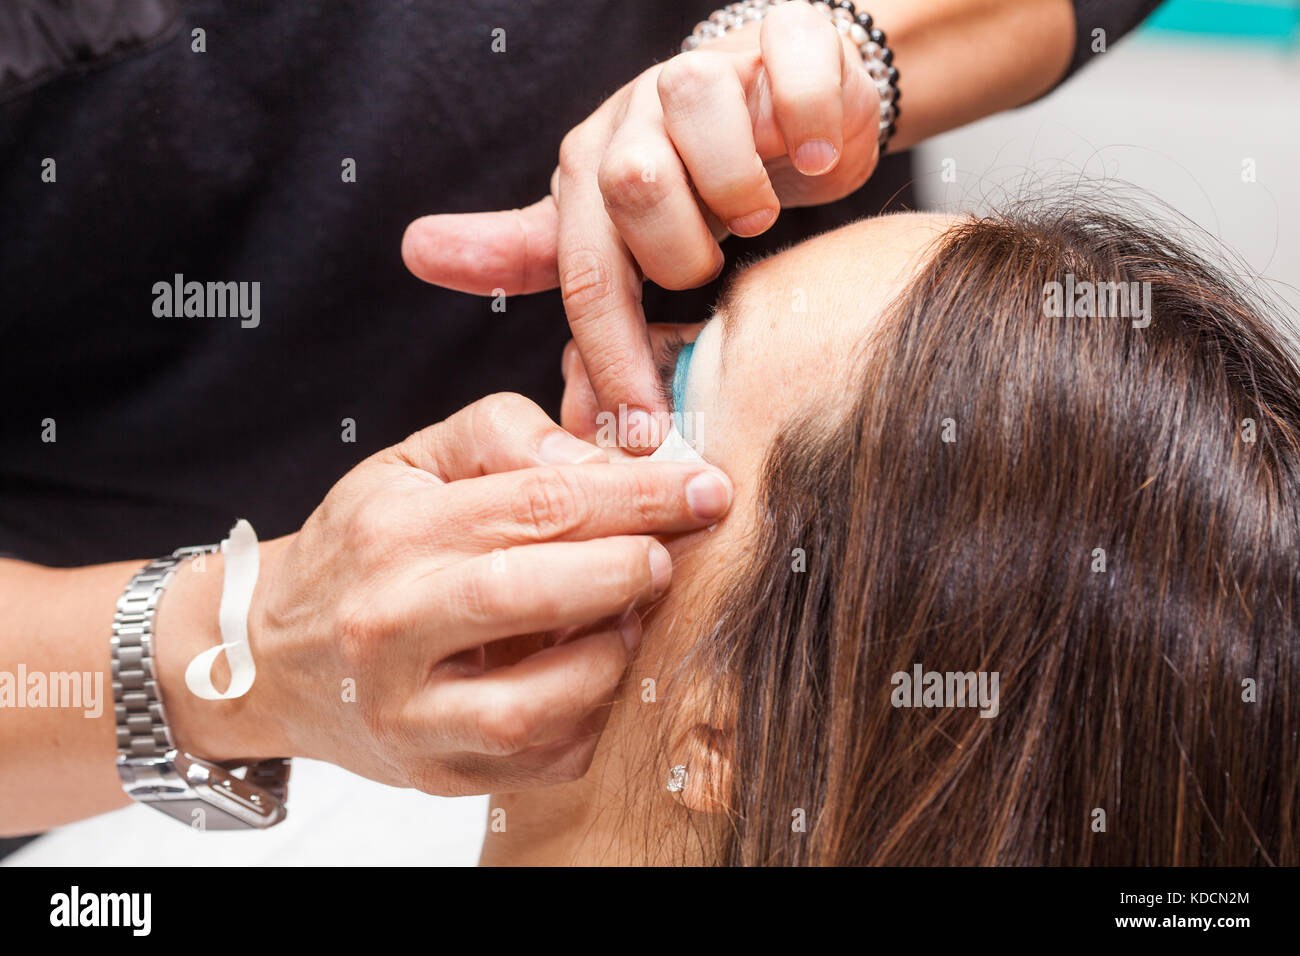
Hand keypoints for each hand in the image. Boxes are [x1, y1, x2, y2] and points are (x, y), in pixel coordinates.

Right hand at [158, 393, 732, 794]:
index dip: (638, 495)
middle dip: (628, 570)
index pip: (537, 503)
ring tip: (629, 616)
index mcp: (394, 535)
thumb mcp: (411, 462)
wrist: (273, 657)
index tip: (704, 489)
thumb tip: (604, 458)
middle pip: (530, 595)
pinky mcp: (438, 772)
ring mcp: (410, 714)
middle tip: (670, 555)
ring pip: (537, 704)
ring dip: (612, 657)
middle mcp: (391, 627)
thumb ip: (505, 436)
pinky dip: (594, 716)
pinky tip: (599, 670)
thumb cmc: (361, 547)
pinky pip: (543, 759)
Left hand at [402, 4, 880, 442]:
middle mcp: (637, 111)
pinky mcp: (786, 37)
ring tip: (757, 214)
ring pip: (700, 114)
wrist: (787, 100)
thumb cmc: (696, 178)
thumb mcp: (610, 225)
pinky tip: (814, 154)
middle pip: (633, 186)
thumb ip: (530, 251)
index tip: (643, 430)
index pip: (585, 271)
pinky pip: (793, 75)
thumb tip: (416, 252)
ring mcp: (708, 67)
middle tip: (712, 261)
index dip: (612, 356)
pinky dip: (809, 125)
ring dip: (742, 189)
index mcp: (591, 168)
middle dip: (683, 249)